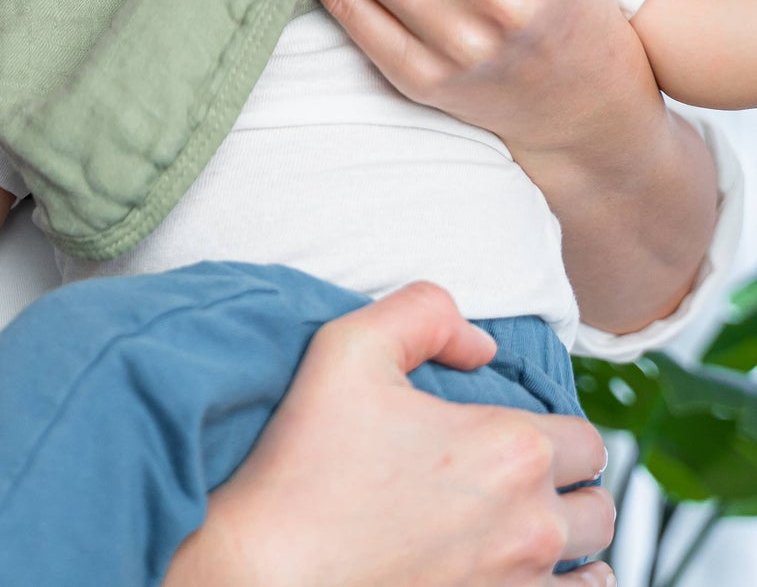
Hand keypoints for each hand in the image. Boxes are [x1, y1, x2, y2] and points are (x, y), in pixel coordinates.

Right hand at [166, 282, 614, 585]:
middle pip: (600, 507)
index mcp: (511, 449)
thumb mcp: (349, 346)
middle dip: (569, 486)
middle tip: (516, 478)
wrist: (271, 567)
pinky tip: (520, 575)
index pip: (586, 439)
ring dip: (571, 547)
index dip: (552, 429)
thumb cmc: (306, 459)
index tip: (509, 431)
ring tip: (524, 529)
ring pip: (595, 570)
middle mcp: (532, 526)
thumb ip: (424, 312)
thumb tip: (481, 345)